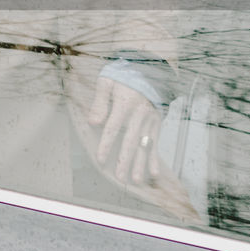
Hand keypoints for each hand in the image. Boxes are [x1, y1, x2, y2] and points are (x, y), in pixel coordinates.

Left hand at [81, 77, 202, 224]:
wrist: (149, 70)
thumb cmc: (123, 76)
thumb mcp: (107, 82)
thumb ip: (100, 102)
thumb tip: (93, 122)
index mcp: (125, 103)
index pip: (113, 127)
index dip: (107, 144)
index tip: (100, 159)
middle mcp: (139, 114)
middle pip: (131, 140)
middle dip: (124, 160)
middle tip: (119, 177)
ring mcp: (150, 120)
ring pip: (144, 145)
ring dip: (140, 164)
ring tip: (135, 180)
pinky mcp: (156, 123)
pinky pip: (156, 143)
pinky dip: (155, 158)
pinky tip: (154, 173)